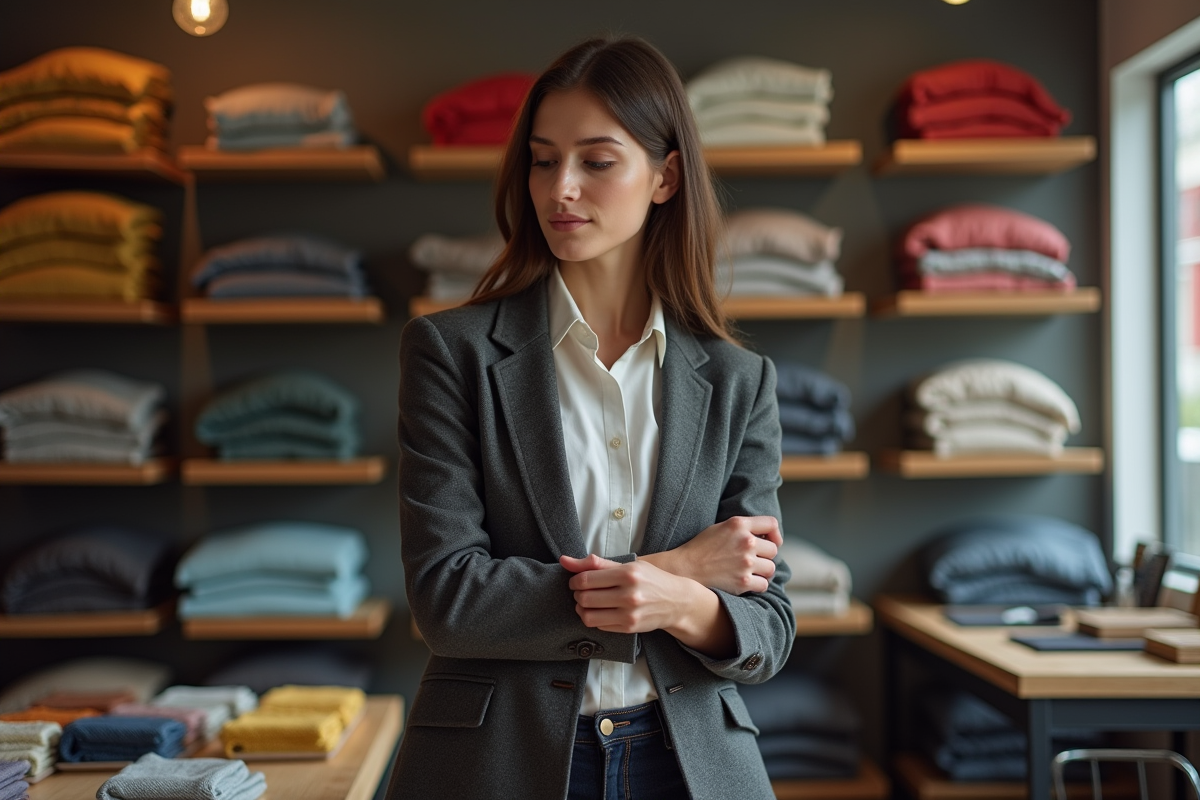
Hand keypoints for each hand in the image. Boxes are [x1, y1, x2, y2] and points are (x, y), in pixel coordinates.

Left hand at [560, 554, 735, 657]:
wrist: (677, 601)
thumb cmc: (650, 579)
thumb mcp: (627, 565)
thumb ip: (595, 563)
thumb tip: (564, 560)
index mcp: (627, 573)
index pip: (585, 579)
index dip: (574, 581)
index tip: (576, 581)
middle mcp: (629, 594)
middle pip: (584, 598)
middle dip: (577, 595)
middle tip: (582, 591)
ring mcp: (629, 613)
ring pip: (588, 616)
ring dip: (581, 609)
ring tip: (587, 603)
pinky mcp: (629, 628)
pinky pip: (599, 626)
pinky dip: (594, 618)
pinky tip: (601, 611)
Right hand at [643, 516, 780, 594]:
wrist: (684, 570)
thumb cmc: (700, 548)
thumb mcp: (720, 528)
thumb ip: (742, 528)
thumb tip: (765, 535)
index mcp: (738, 524)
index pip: (772, 524)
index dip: (775, 534)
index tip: (771, 541)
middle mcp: (745, 542)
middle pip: (773, 550)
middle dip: (765, 555)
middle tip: (752, 560)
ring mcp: (745, 563)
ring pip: (771, 568)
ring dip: (763, 572)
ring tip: (749, 572)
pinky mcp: (743, 582)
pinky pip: (764, 585)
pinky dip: (757, 585)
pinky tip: (746, 583)